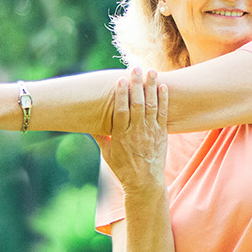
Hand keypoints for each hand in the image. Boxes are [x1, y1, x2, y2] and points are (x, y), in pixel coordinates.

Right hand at [95, 68, 168, 191]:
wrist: (144, 183)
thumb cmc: (123, 168)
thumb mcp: (107, 153)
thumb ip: (100, 136)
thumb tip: (88, 123)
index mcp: (121, 136)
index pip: (121, 111)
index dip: (121, 95)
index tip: (120, 80)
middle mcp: (137, 132)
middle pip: (137, 104)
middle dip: (137, 85)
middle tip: (135, 68)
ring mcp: (151, 132)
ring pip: (152, 106)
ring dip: (151, 87)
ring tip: (151, 71)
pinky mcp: (162, 134)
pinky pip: (163, 114)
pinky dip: (164, 99)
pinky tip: (162, 86)